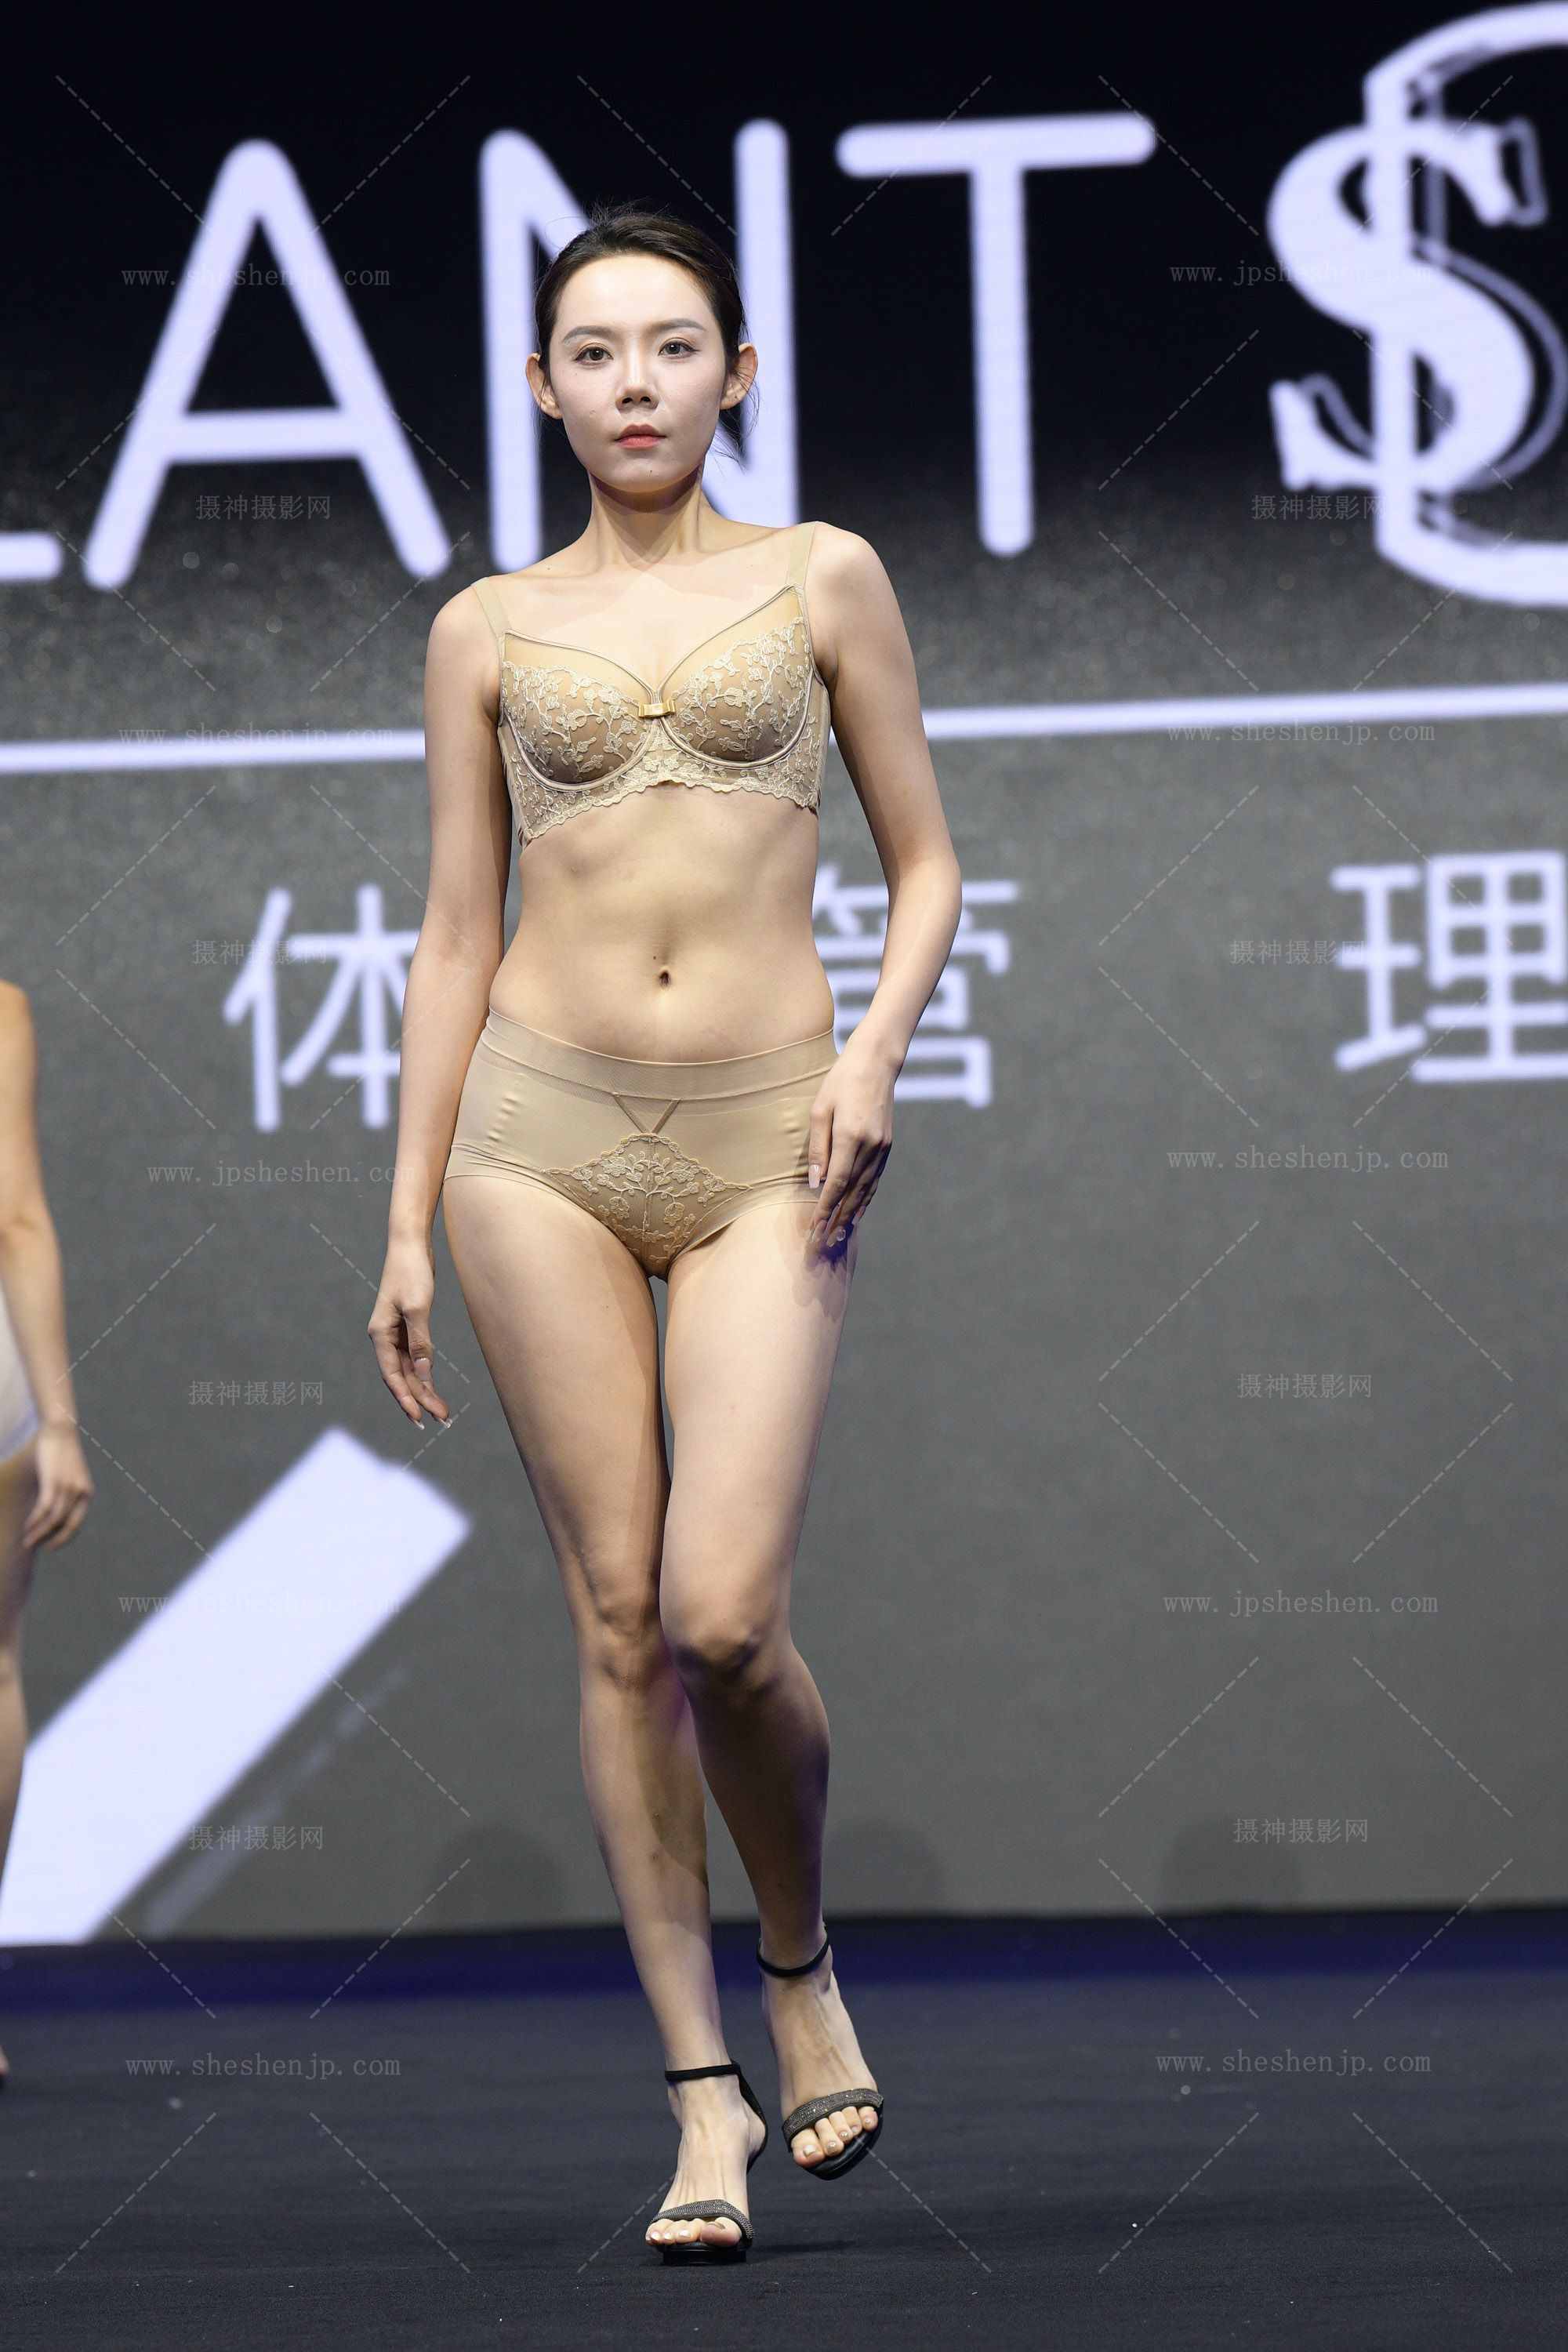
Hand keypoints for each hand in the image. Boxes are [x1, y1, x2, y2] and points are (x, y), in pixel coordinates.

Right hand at [21, 1423, 93, 1550]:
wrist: (60, 1430)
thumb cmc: (61, 1454)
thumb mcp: (67, 1476)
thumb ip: (63, 1493)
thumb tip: (50, 1510)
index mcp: (87, 1493)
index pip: (75, 1524)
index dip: (62, 1538)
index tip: (50, 1546)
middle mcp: (81, 1492)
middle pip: (64, 1525)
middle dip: (48, 1539)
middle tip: (32, 1547)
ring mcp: (68, 1487)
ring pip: (53, 1519)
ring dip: (38, 1533)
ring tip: (26, 1541)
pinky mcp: (54, 1481)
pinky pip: (44, 1508)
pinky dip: (35, 1520)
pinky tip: (27, 1526)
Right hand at [368, 1239, 450, 1427]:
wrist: (411, 1244)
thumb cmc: (412, 1271)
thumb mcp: (418, 1307)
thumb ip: (420, 1342)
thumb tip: (424, 1374)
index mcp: (380, 1333)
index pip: (392, 1375)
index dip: (406, 1398)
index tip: (419, 1418)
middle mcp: (384, 1336)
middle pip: (402, 1376)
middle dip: (421, 1398)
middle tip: (441, 1419)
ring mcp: (396, 1332)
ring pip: (409, 1369)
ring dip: (424, 1389)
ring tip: (441, 1410)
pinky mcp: (408, 1325)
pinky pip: (415, 1356)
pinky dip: (425, 1371)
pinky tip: (433, 1385)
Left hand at [806, 1035, 894, 1253]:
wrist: (877, 1062)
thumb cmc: (841, 1081)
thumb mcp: (820, 1109)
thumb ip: (817, 1147)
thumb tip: (814, 1182)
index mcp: (851, 1137)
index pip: (836, 1183)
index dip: (824, 1209)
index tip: (814, 1230)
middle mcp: (871, 1147)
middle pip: (851, 1193)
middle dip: (835, 1220)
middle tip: (822, 1244)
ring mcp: (882, 1148)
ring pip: (865, 1190)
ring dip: (850, 1215)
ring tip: (838, 1237)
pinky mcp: (887, 1147)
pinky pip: (874, 1180)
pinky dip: (865, 1200)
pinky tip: (856, 1213)